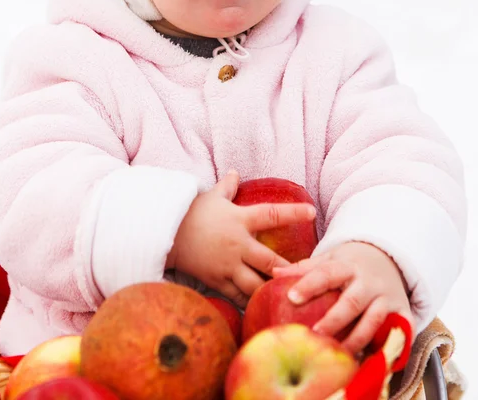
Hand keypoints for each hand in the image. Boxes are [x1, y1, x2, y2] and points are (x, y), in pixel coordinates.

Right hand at [168, 170, 315, 307]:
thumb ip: (227, 187)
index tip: (313, 213)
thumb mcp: (211, 197)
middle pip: (271, 261)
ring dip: (272, 290)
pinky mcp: (217, 281)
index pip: (272, 215)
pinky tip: (264, 304)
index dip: (294, 213)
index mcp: (239, 220)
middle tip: (309, 273)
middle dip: (290, 270)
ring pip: (256, 285)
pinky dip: (252, 301)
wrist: (164, 234)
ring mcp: (227, 266)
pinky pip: (238, 296)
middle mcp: (237, 244)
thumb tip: (235, 173)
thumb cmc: (191, 213)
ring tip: (289, 294)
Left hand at [272, 241, 413, 354]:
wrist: (388, 258)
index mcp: (346, 266)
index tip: (291, 297)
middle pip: (350, 302)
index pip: (325, 274)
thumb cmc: (348, 264)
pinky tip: (373, 359)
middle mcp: (367, 281)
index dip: (309, 285)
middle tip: (314, 333)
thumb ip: (304, 268)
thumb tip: (274, 273)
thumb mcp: (329, 259)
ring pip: (373, 321)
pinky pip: (399, 330)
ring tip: (339, 353)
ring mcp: (386, 296)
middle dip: (334, 320)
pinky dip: (390, 344)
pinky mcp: (402, 310)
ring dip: (356, 339)